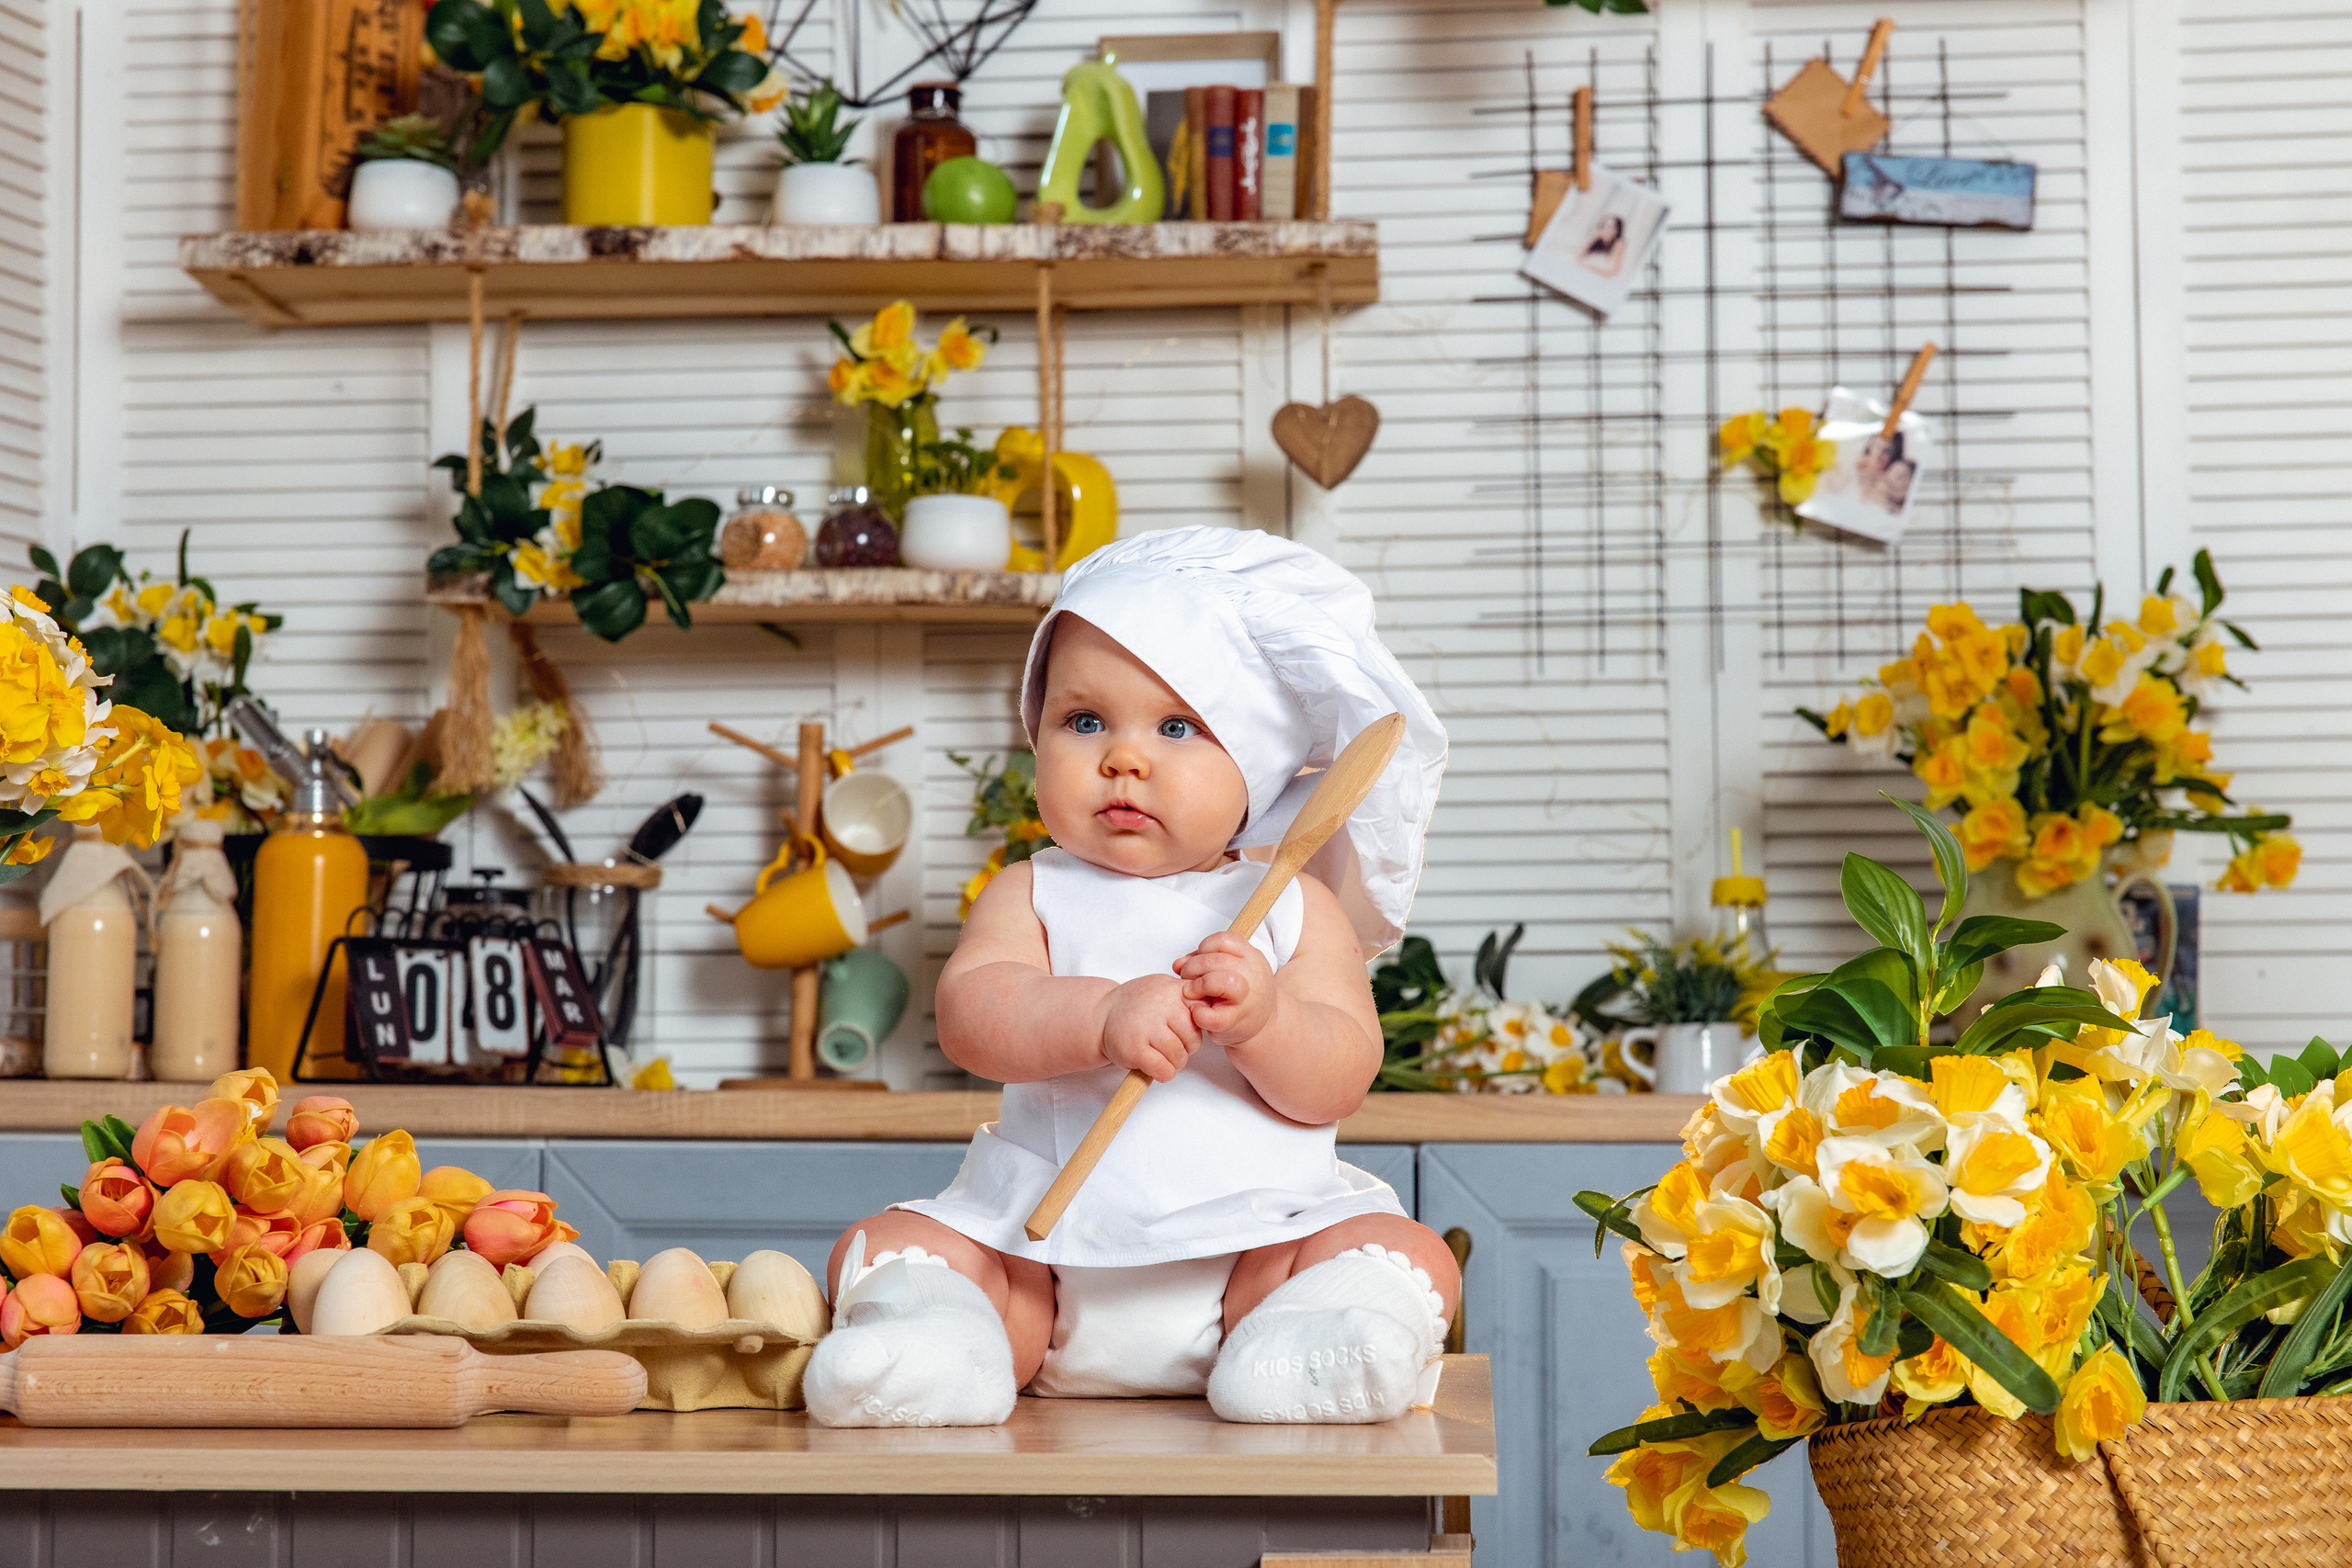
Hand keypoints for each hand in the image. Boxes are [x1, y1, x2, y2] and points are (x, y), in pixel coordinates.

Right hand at [1097, 974, 1200, 1081]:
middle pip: (1193, 1038)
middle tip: (1172, 1044)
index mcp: (1170, 990)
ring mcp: (1146, 1028)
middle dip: (1186, 1047)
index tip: (1184, 1029)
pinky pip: (1164, 1069)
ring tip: (1161, 1055)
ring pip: (1179, 1056)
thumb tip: (1212, 1009)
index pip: (1202, 1012)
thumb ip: (1187, 996)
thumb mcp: (1163, 988)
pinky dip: (1163, 1073)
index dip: (1196, 1026)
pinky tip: (1155, 1066)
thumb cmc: (1138, 1005)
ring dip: (1174, 1062)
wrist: (1101, 1015)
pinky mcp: (1135, 1050)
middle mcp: (1159, 1006)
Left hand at [1176, 932, 1279, 1046]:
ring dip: (1198, 985)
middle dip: (1192, 967)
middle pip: (1217, 960)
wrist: (1265, 1025)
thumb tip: (1178, 964)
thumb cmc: (1242, 994)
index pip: (1223, 940)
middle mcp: (1252, 975)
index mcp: (1251, 957)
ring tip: (1190, 993)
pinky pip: (1214, 1016)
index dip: (1203, 948)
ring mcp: (1245, 999)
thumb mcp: (1230, 969)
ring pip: (1222, 982)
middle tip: (1187, 978)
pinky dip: (1199, 1013)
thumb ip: (1204, 961)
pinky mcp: (1235, 1022)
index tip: (1198, 959)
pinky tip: (1196, 1011)